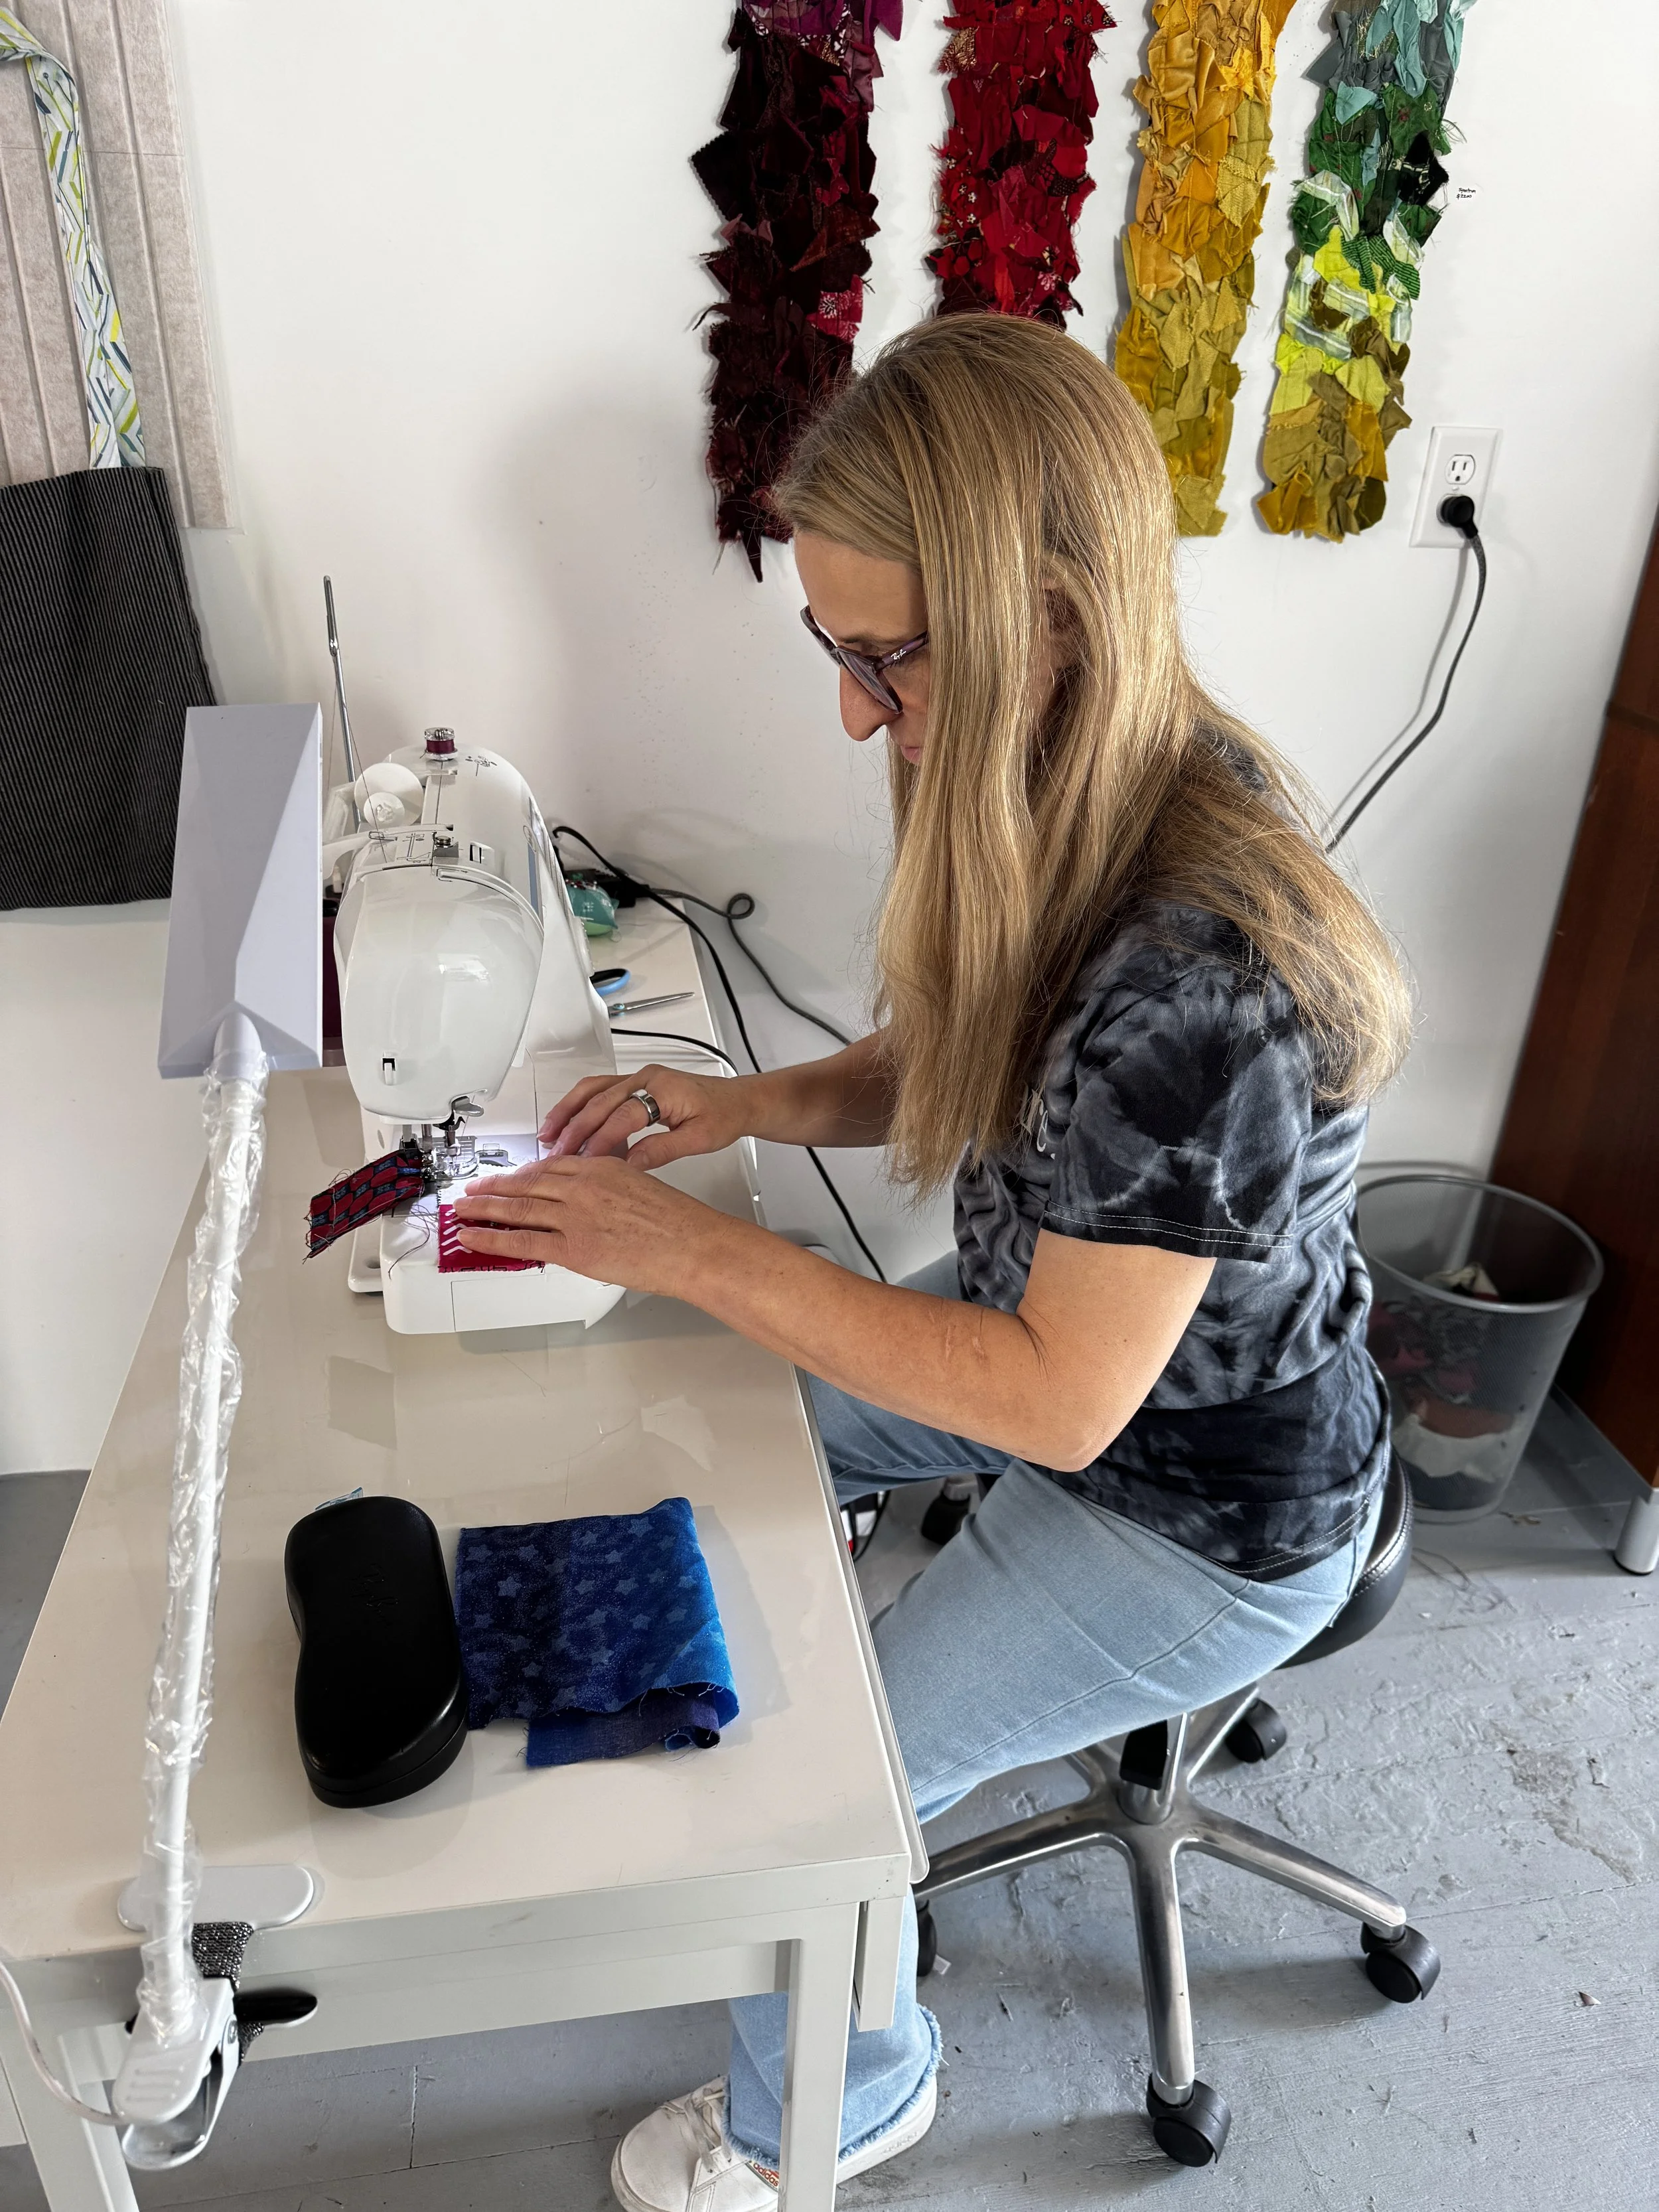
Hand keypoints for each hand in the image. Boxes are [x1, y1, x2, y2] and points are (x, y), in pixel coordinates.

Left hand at [450, 1153, 724, 1293]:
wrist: (693, 1245)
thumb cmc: (679, 1223)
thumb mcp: (641, 1188)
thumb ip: (611, 1189)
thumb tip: (593, 1204)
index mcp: (600, 1168)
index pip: (550, 1167)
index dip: (521, 1174)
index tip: (507, 1178)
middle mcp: (582, 1187)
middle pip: (526, 1184)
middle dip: (494, 1189)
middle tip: (473, 1192)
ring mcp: (574, 1217)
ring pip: (518, 1208)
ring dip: (484, 1209)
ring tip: (463, 1211)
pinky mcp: (573, 1247)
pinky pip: (522, 1241)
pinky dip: (492, 1238)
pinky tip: (473, 1236)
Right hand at [538, 1062, 752, 1169]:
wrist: (738, 1101)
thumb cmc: (723, 1116)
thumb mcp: (699, 1139)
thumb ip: (662, 1150)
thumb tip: (628, 1165)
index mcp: (662, 1088)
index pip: (623, 1115)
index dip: (601, 1140)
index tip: (586, 1162)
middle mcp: (645, 1078)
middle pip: (600, 1100)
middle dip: (574, 1128)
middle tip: (556, 1154)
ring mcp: (638, 1079)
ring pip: (592, 1090)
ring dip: (567, 1112)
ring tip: (548, 1135)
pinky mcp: (634, 1084)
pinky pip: (598, 1090)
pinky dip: (578, 1106)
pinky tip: (565, 1123)